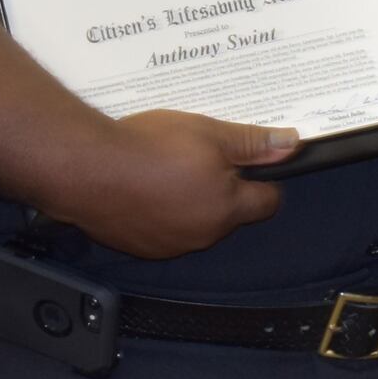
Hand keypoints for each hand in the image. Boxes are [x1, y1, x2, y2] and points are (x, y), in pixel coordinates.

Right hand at [58, 109, 298, 259]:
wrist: (85, 168)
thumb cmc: (149, 148)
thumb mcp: (210, 133)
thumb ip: (252, 143)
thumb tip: (291, 144)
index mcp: (226, 209)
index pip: (267, 202)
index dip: (263, 179)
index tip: (250, 161)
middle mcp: (201, 235)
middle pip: (229, 213)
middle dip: (223, 187)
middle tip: (200, 156)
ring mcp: (167, 245)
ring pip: (194, 221)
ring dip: (189, 200)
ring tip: (167, 167)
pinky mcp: (137, 246)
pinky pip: (161, 228)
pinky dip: (158, 211)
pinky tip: (143, 185)